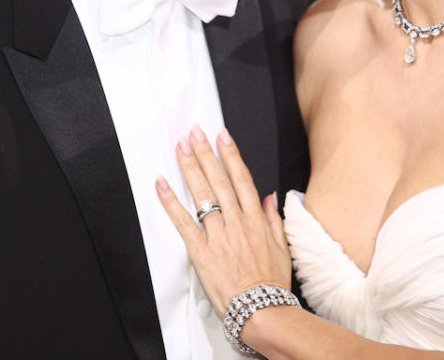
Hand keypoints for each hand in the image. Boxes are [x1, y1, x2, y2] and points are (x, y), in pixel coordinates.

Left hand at [156, 125, 292, 316]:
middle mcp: (236, 221)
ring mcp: (218, 235)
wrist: (261, 310)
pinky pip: (183, 221)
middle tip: (195, 131)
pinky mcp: (201, 251)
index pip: (241, 178)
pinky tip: (162, 183)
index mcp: (255, 220)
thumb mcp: (281, 248)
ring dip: (190, 168)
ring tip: (180, 147)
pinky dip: (171, 201)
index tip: (222, 135)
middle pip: (219, 179)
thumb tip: (268, 197)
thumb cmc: (271, 283)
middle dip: (206, 152)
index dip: (231, 154)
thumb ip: (273, 220)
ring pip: (202, 194)